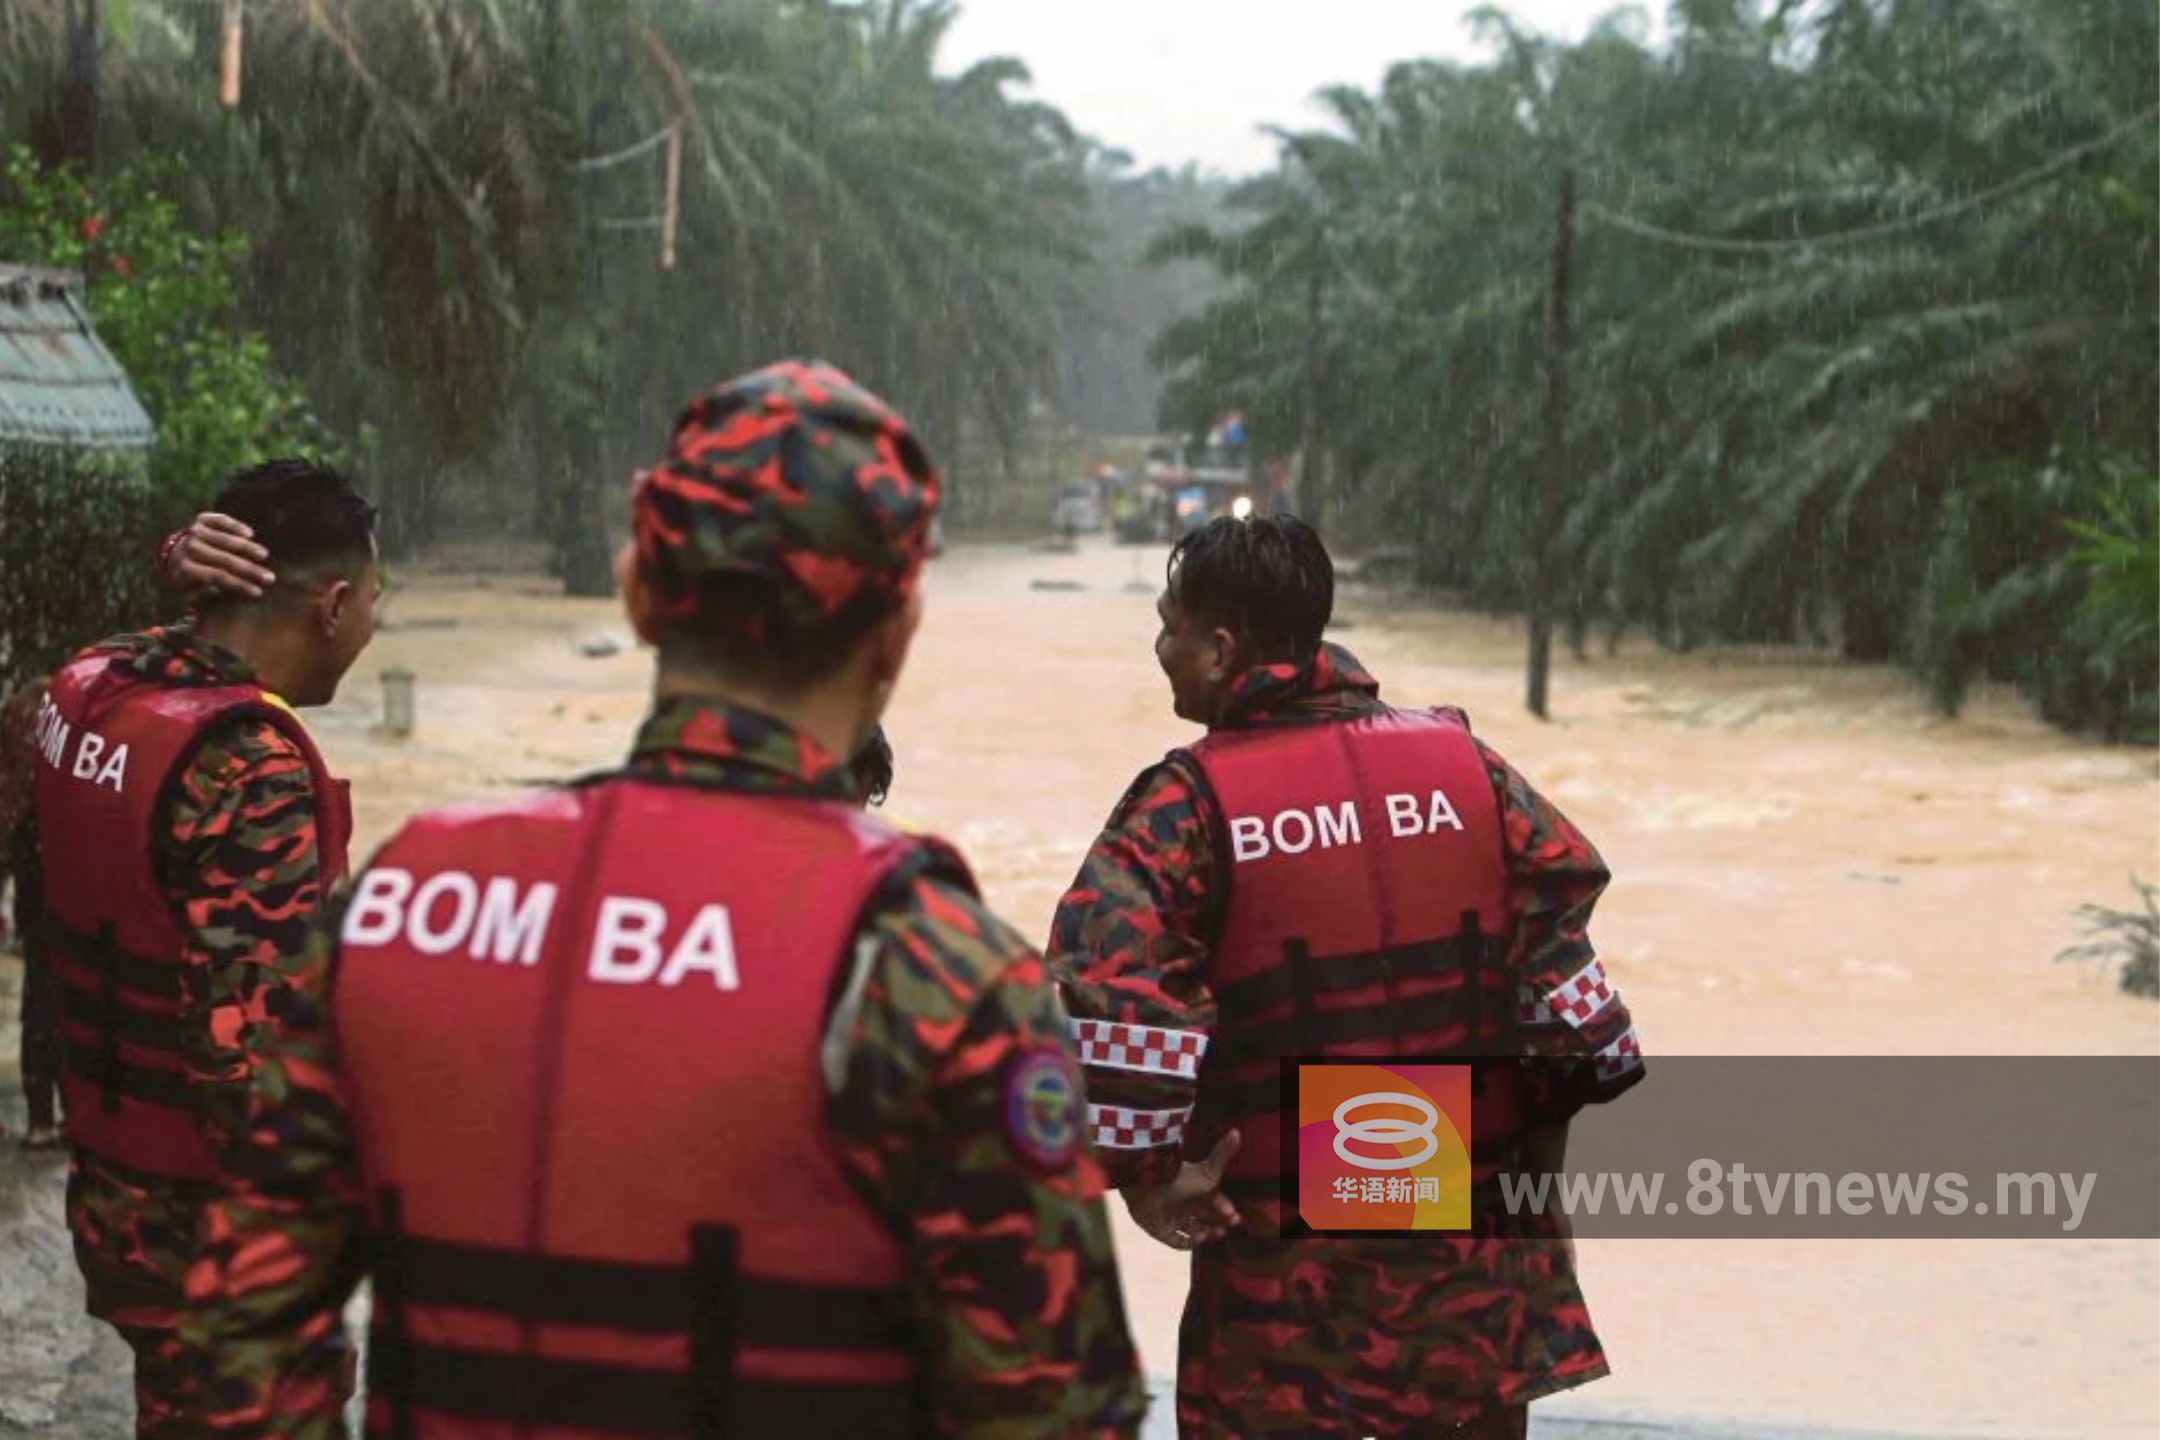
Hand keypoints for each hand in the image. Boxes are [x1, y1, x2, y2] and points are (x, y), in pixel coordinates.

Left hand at [169, 513, 275, 598]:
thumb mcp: (190, 592)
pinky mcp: (201, 519)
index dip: (239, 584)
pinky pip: (220, 520)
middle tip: (270, 578)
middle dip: (249, 569)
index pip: (217, 576)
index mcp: (185, 568)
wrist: (173, 554)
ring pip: (224, 540)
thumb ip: (203, 595)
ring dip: (247, 548)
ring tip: (264, 555)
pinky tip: (250, 534)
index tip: (259, 592)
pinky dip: (235, 526)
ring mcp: (194, 532)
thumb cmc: (190, 578)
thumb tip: (220, 592)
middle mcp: (189, 548)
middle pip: (224, 559)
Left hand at [1123, 1129, 1241, 1250]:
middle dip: (1219, 1221)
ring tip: (1218, 1233)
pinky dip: (1189, 1243)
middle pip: (1204, 1216)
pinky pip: (1177, 1241)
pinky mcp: (1160, 1230)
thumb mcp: (1207, 1171)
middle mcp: (1183, 1203)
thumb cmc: (1180, 1178)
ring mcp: (1171, 1217)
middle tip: (1230, 1225)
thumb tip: (1237, 1131)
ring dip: (1208, 1233)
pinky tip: (1200, 1239)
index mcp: (1192, 1188)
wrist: (1148, 1186)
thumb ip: (1223, 1153)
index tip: (1233, 1213)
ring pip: (1193, 1229)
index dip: (1224, 1206)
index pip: (1212, 1200)